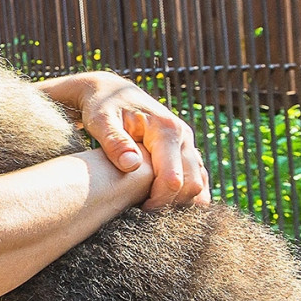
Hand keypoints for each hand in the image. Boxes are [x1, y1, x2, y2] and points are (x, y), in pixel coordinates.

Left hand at [39, 72, 209, 209]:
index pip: (173, 178)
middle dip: (170, 202)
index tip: (137, 207)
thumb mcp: (101, 121)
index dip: (158, 200)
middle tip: (143, 209)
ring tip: (151, 204)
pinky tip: (164, 200)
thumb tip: (132, 165)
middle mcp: (183, 135)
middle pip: (192, 184)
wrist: (110, 91)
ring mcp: (187, 142)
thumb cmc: (102, 107)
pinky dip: (186, 192)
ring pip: (199, 182)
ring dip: (181, 199)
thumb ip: (115, 142)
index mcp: (166, 129)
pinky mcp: (185, 148)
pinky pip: (197, 176)